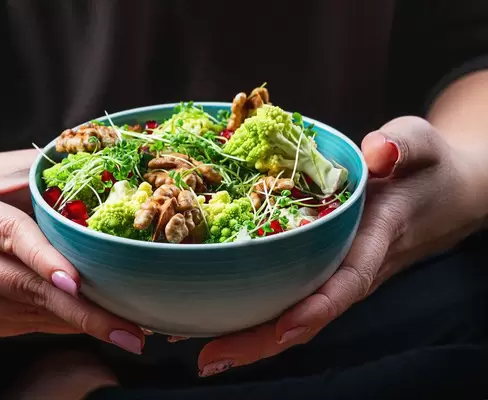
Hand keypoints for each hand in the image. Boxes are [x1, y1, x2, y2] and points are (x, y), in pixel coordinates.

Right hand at [0, 150, 143, 353]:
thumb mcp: (2, 170)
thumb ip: (48, 176)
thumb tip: (114, 180)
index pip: (8, 233)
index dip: (46, 258)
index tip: (80, 283)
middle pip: (21, 285)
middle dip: (81, 311)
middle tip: (131, 330)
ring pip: (25, 312)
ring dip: (76, 320)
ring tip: (123, 325)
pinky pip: (16, 326)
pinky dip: (54, 322)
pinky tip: (84, 319)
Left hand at [195, 116, 486, 376]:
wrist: (435, 195)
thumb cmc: (423, 168)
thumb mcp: (417, 145)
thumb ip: (401, 147)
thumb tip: (378, 154)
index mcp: (377, 238)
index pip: (350, 280)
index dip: (318, 307)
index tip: (285, 329)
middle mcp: (351, 266)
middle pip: (309, 314)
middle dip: (263, 340)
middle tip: (211, 358)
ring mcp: (335, 271)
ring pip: (295, 312)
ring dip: (251, 336)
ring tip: (203, 352)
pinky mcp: (322, 267)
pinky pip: (289, 295)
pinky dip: (257, 312)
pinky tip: (217, 319)